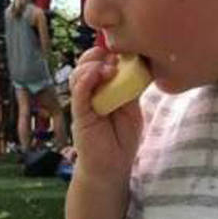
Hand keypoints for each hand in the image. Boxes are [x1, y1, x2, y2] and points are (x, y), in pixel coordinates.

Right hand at [68, 47, 142, 180]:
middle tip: (115, 57)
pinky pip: (78, 93)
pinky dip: (85, 80)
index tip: (125, 50)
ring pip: (79, 74)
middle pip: (86, 63)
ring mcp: (83, 103)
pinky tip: (96, 74)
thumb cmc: (122, 140)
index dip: (109, 52)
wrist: (112, 168)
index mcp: (104, 88)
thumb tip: (139, 65)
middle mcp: (91, 92)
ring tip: (109, 68)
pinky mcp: (79, 115)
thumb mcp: (133, 109)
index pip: (100, 62)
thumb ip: (132, 89)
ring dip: (93, 65)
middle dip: (98, 54)